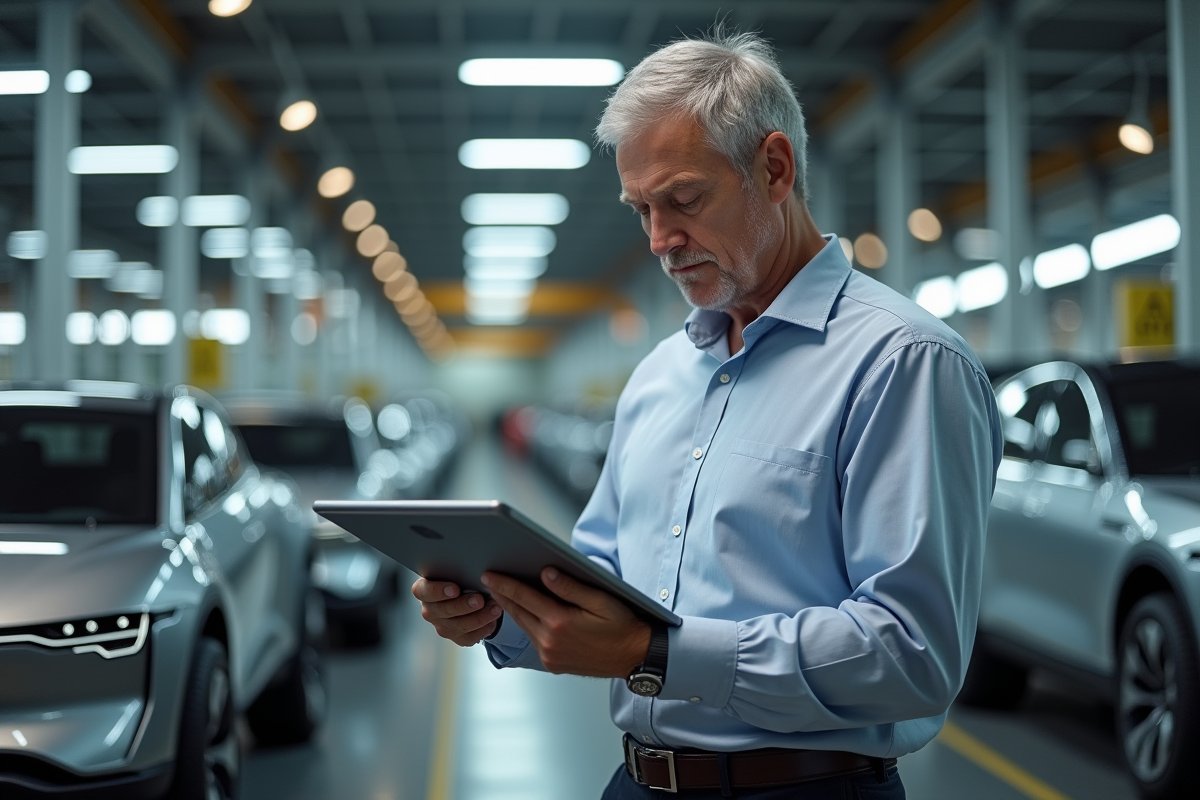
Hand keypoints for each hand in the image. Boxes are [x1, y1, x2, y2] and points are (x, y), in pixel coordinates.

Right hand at [411, 577, 502, 646]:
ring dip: (479, 617)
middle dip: (464, 605)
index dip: (438, 591)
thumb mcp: (457, 570)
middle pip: (444, 610)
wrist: (470, 593)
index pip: (424, 591)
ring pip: (459, 626)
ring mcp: (441, 625)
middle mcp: (430, 610)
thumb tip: (474, 567)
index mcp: (424, 590)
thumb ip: (459, 570)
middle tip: (480, 599)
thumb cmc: (461, 578)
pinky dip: (483, 629)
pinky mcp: (455, 637)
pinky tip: (493, 620)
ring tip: (495, 608)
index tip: (455, 589)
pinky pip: (469, 637)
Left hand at [482, 568, 650, 677]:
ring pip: (524, 626)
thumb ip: (571, 587)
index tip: (488, 575)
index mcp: (560, 622)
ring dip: (513, 610)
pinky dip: (527, 625)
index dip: (504, 584)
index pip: (524, 597)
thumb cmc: (621, 626)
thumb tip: (546, 573)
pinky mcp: (553, 664)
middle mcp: (550, 642)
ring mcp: (549, 656)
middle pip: (518, 612)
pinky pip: (534, 640)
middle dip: (502, 595)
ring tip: (503, 595)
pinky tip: (526, 614)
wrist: (633, 657)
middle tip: (488, 581)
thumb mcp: (601, 600)